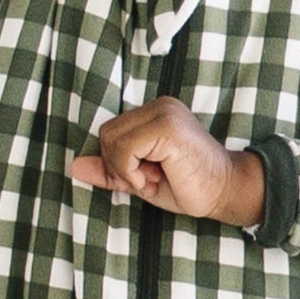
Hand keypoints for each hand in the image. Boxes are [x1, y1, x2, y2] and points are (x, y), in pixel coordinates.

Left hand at [69, 101, 265, 226]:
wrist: (224, 192)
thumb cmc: (188, 186)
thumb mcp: (140, 179)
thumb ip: (110, 171)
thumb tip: (74, 167)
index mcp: (154, 113)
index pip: (109, 132)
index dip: (115, 162)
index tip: (142, 178)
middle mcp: (159, 106)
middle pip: (106, 133)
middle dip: (118, 165)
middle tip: (147, 179)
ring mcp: (164, 113)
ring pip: (112, 140)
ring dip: (126, 170)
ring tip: (154, 177)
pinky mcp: (167, 127)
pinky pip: (125, 148)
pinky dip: (131, 171)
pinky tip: (155, 177)